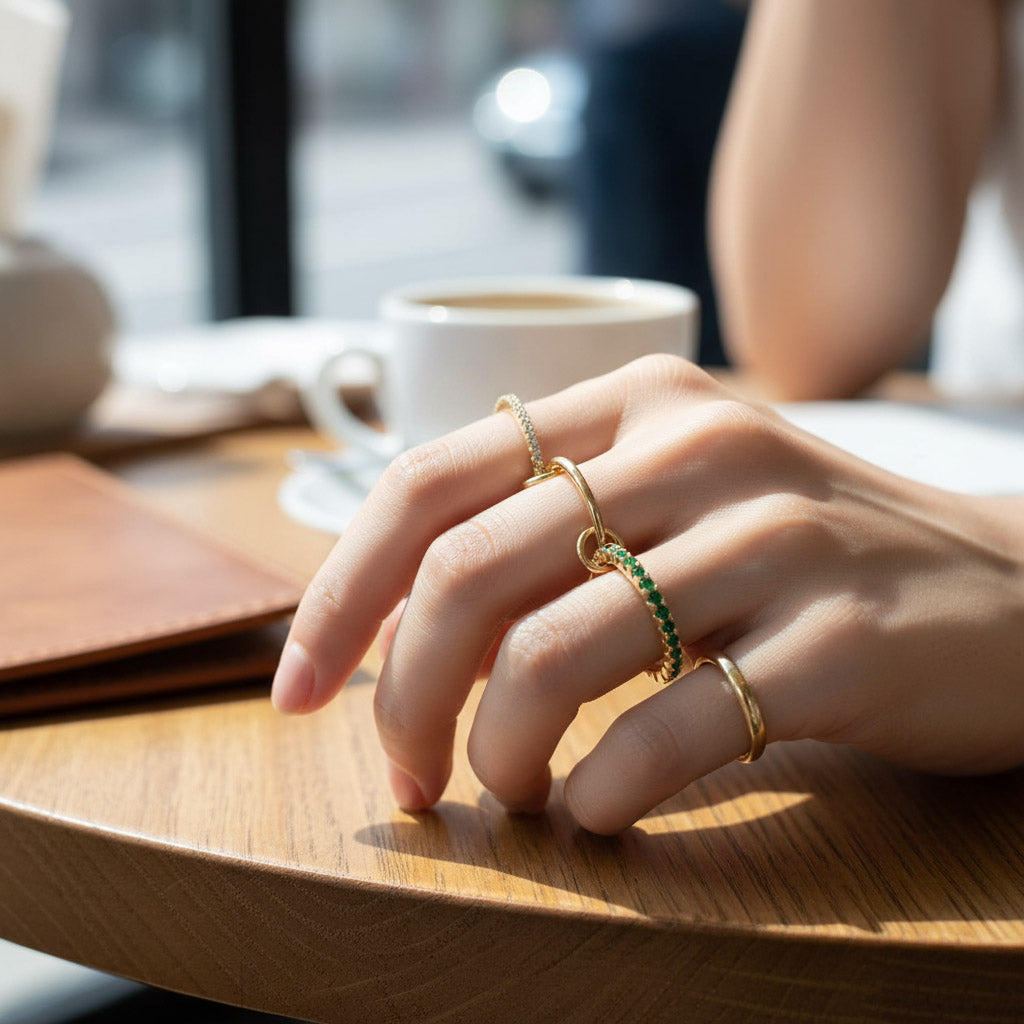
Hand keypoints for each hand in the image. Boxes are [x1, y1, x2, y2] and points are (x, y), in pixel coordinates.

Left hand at [272, 356, 1023, 833]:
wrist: (1007, 591)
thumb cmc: (803, 559)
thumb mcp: (674, 504)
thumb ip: (551, 532)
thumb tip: (397, 627)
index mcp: (634, 403)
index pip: (428, 481)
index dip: (339, 591)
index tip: (298, 689)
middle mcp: (695, 446)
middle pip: (467, 573)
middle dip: (401, 695)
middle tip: (403, 775)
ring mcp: (774, 536)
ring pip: (552, 655)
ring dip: (497, 754)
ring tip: (514, 793)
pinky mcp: (839, 638)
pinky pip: (666, 730)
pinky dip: (602, 791)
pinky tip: (602, 810)